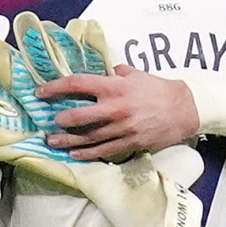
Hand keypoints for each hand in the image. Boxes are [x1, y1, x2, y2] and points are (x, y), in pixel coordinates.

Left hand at [40, 65, 200, 160]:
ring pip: (87, 137)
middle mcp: (114, 108)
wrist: (184, 109)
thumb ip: (116, 73)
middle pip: (78, 116)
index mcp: (114, 86)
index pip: (78, 84)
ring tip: (52, 141)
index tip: (41, 92)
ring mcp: (121, 128)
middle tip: (49, 121)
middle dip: (59, 120)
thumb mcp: (136, 74)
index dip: (55, 87)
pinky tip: (74, 154)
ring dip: (67, 140)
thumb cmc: (158, 89)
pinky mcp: (129, 143)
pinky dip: (86, 153)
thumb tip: (103, 72)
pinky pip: (103, 150)